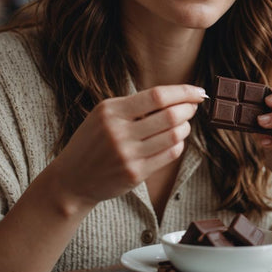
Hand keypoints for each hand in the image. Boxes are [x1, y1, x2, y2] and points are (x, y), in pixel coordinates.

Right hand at [49, 84, 205, 207]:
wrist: (72, 179)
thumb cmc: (93, 140)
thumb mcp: (105, 114)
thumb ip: (135, 105)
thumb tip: (177, 96)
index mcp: (111, 111)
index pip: (157, 96)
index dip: (183, 92)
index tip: (199, 92)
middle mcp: (118, 132)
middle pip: (170, 115)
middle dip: (188, 109)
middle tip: (192, 107)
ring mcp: (127, 154)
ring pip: (174, 135)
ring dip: (185, 127)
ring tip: (183, 124)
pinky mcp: (135, 174)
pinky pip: (169, 154)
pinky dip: (178, 144)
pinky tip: (174, 140)